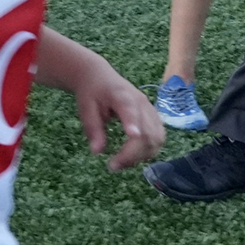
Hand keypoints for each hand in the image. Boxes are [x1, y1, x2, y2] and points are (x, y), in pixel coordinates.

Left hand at [70, 55, 165, 171]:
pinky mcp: (154, 117)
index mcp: (122, 95)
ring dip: (142, 155)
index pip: (130, 109)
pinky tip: (132, 157)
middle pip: (147, 131)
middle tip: (112, 166)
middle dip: (132, 153)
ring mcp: (150, 110)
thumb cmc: (92, 92)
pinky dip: (148, 151)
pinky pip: (158, 137)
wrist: (101, 77)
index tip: (132, 136)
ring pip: (157, 137)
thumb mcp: (85, 109)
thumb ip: (92, 129)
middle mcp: (142, 102)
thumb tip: (97, 152)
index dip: (133, 122)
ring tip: (121, 164)